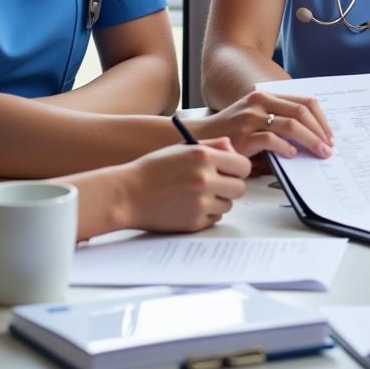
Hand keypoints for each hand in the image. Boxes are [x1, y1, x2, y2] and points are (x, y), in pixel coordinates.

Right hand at [122, 138, 249, 231]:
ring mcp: (200, 203)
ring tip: (197, 195)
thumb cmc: (153, 170)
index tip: (231, 170)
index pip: (243, 165)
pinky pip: (214, 218)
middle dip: (231, 186)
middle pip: (240, 188)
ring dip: (218, 201)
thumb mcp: (182, 149)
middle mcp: (205, 179)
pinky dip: (206, 214)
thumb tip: (232, 149)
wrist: (126, 195)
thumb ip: (211, 145)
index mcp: (204, 156)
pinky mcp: (194, 223)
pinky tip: (188, 206)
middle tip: (217, 184)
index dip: (238, 168)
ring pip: (228, 205)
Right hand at [191, 91, 334, 159]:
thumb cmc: (232, 130)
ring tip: (319, 152)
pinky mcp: (243, 136)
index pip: (303, 101)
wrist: (201, 137)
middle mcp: (259, 101)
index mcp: (266, 95)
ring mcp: (251, 118)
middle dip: (320, 131)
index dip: (321, 118)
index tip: (329, 134)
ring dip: (310, 140)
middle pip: (301, 112)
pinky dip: (286, 148)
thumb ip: (278, 120)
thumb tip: (311, 136)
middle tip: (329, 146)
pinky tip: (292, 155)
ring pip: (291, 125)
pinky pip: (272, 140)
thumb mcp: (255, 116)